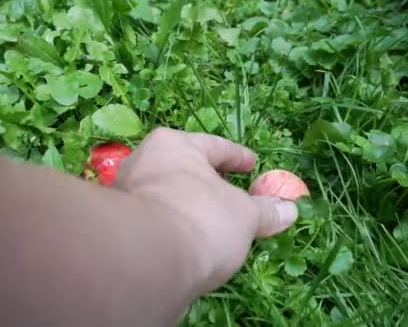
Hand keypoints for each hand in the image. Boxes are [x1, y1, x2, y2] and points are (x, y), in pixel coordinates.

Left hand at [113, 128, 297, 292]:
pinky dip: (175, 227)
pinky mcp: (119, 227)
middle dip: (209, 183)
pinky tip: (188, 243)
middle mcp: (143, 163)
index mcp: (172, 146)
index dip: (237, 156)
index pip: (213, 146)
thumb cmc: (202, 220)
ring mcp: (126, 195)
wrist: (147, 261)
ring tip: (212, 223)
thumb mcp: (244, 215)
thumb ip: (265, 211)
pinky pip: (156, 220)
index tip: (252, 164)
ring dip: (190, 206)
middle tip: (232, 194)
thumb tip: (289, 209)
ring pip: (168, 196)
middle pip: (185, 170)